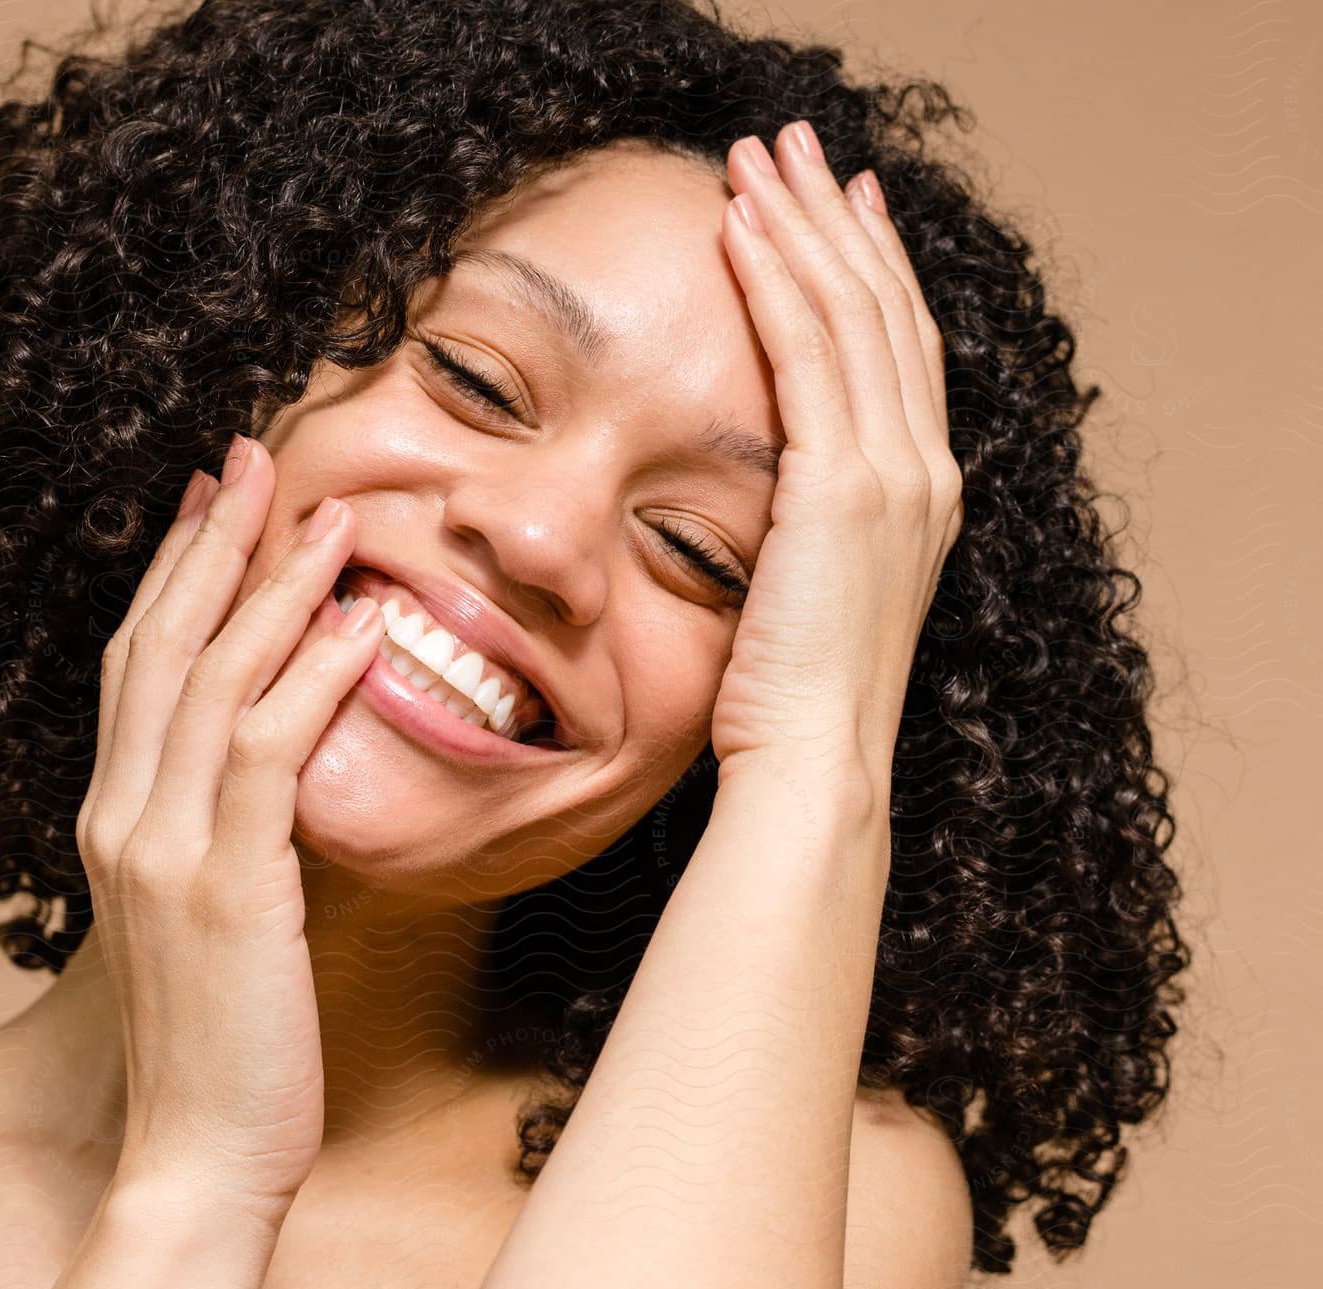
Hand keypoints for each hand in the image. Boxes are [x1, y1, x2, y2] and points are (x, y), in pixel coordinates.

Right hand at [75, 436, 383, 1214]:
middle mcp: (122, 820)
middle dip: (211, 543)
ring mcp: (163, 852)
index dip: (173, 573)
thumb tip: (271, 768)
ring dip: (272, 587)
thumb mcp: (208, 920)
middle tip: (255, 454)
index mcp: (115, 822)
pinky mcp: (225, 890)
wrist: (198, 1160)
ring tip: (330, 509)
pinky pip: (269, 756)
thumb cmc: (221, 1043)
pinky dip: (312, 677)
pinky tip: (360, 622)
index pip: (137, 666)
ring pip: (212, 682)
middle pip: (160, 646)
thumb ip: (222, 834)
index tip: (212, 496)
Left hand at [710, 120, 962, 792]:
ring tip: (761, 159)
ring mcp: (894, 476)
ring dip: (803, 225)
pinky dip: (777, 283)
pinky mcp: (842, 488)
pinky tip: (740, 231)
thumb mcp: (811, 593)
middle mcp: (924, 472)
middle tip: (797, 147)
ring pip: (851, 313)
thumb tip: (768, 495)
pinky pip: (807, 356)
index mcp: (920, 495)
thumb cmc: (793, 702)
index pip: (898, 352)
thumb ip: (808, 527)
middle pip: (885, 310)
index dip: (872, 267)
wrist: (814, 765)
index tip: (841, 205)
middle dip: (838, 218)